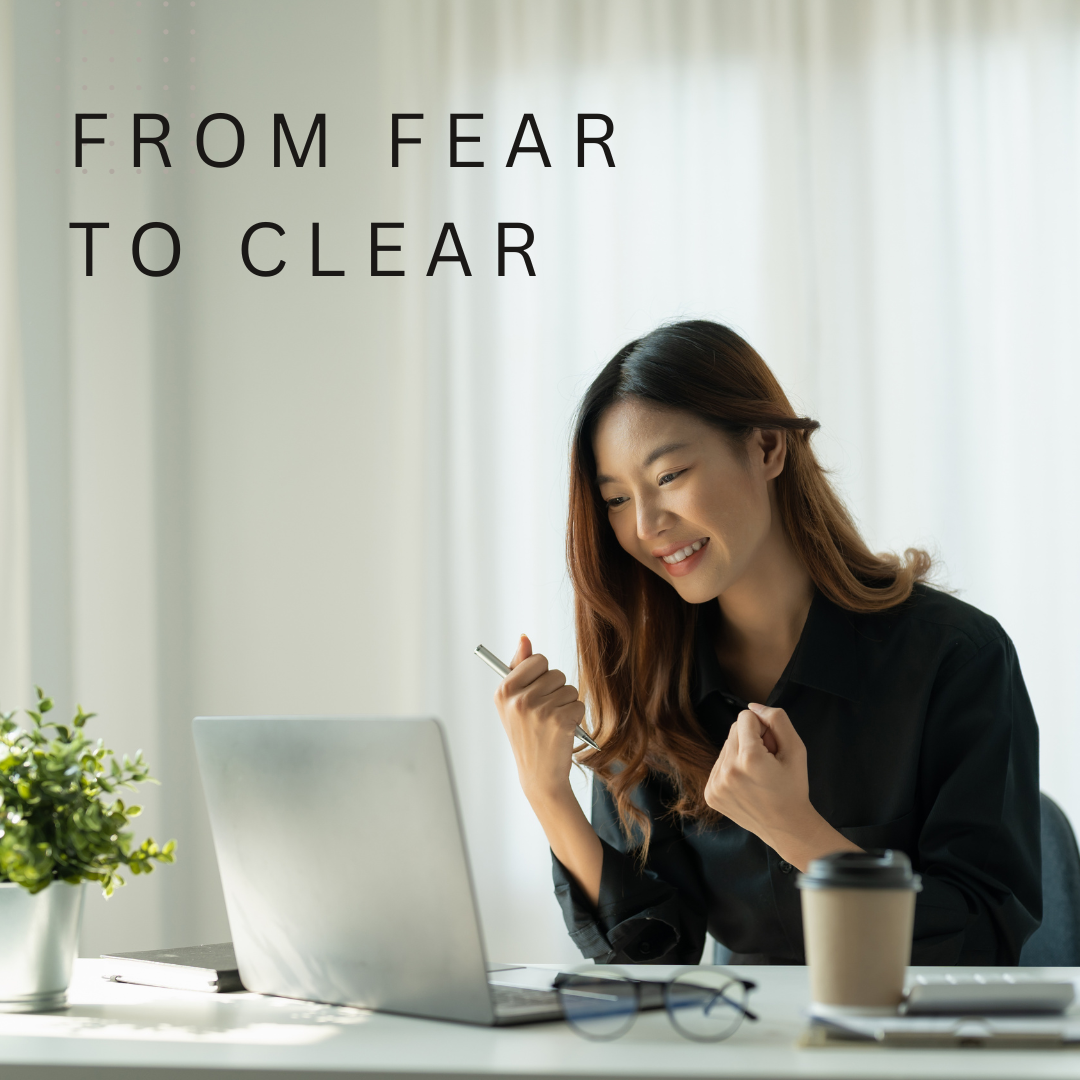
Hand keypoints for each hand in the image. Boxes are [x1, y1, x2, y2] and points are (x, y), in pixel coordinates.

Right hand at [493, 635, 586, 805]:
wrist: (539, 775)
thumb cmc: (528, 735)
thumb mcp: (514, 702)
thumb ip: (519, 666)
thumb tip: (524, 636)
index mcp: (504, 690)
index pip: (537, 660)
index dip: (542, 676)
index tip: (534, 694)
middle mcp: (518, 699)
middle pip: (556, 673)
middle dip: (556, 691)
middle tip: (543, 714)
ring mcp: (539, 710)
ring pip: (569, 689)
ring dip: (566, 705)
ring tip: (552, 724)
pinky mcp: (559, 721)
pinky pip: (578, 704)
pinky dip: (575, 717)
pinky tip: (562, 732)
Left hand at [704, 703, 859, 870]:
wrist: (787, 827)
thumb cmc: (794, 787)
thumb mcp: (796, 749)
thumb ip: (776, 719)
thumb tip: (752, 706)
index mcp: (750, 758)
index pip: (745, 717)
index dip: (763, 728)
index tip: (772, 747)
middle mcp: (728, 770)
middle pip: (733, 731)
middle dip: (751, 740)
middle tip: (767, 763)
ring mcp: (716, 784)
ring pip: (725, 747)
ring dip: (740, 754)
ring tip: (758, 775)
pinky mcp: (710, 794)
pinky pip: (718, 765)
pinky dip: (732, 769)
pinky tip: (747, 784)